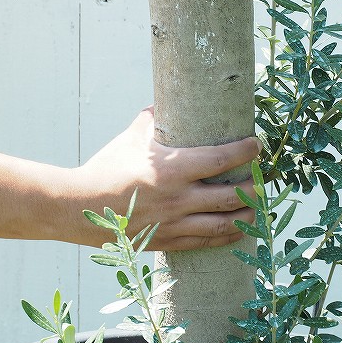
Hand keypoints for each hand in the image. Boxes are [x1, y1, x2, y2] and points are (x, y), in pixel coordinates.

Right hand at [74, 107, 259, 249]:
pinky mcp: (168, 241)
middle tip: (262, 177)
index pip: (220, 160)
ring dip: (247, 214)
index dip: (245, 152)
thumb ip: (152, 119)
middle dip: (254, 186)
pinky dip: (227, 236)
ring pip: (224, 223)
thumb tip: (165, 101)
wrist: (79, 207)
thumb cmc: (107, 168)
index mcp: (171, 170)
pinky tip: (238, 229)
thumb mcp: (131, 138)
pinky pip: (206, 241)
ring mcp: (174, 223)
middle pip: (232, 195)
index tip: (256, 145)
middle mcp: (178, 199)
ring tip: (257, 205)